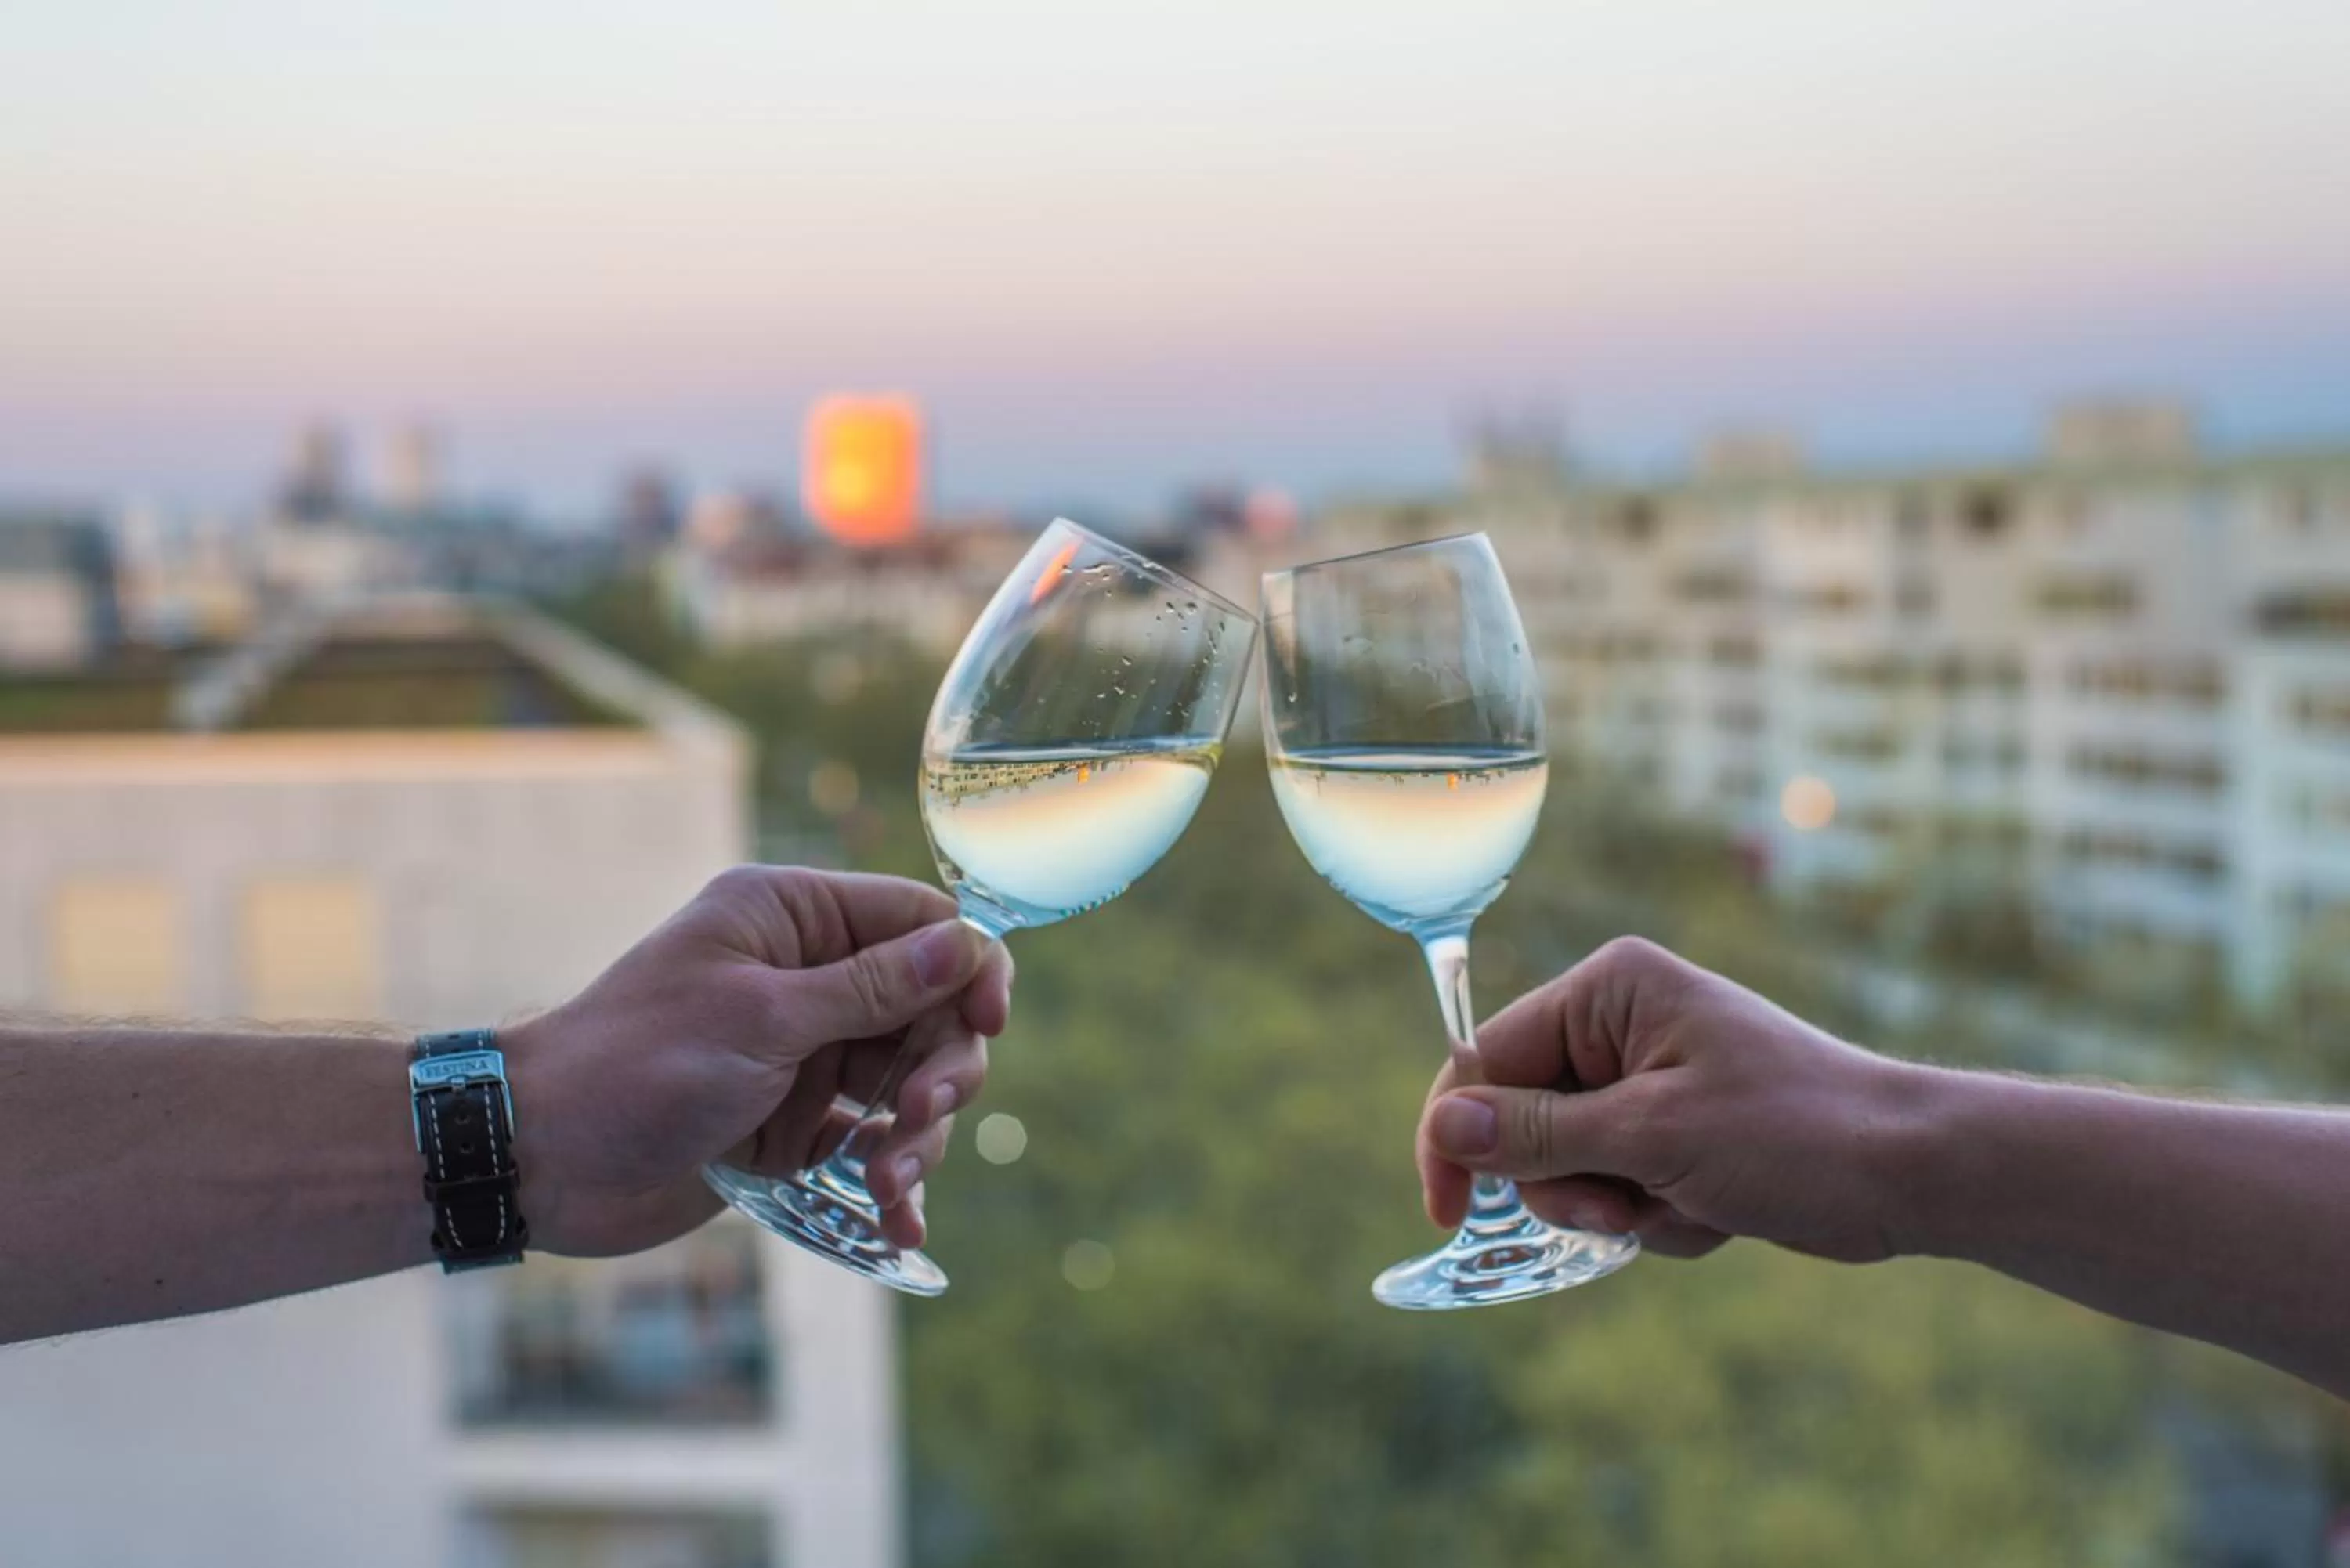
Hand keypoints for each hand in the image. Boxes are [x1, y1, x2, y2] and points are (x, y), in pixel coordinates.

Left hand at [505, 866, 1013, 1258]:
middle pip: (931, 1009)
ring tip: (883, 1183)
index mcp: (793, 918)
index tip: (986, 1026)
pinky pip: (873, 1140)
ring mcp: (805, 1051)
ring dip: (915, 1136)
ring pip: (910, 1082)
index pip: (921, 921)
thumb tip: (967, 944)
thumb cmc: (636, 1067)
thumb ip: (872, 988)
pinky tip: (895, 1222)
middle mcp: (807, 975)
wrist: (542, 1160)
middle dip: (940, 1069)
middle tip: (917, 1119)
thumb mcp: (763, 1020)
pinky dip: (891, 1177)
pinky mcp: (796, 1120)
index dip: (969, 969)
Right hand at [1416, 938, 1928, 1263]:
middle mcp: (1618, 1024)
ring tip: (1691, 1204)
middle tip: (1629, 1206)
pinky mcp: (1673, 1129)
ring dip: (1622, 1208)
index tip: (1450, 1214)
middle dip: (1573, 1184)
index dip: (1458, 1137)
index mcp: (1608, 991)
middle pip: (1522, 1123)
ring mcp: (1647, 1078)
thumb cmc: (1794, 1133)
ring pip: (1570, 1169)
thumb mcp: (1654, 1136)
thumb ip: (1539, 1133)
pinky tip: (1718, 1210)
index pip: (1487, 1058)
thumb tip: (1445, 1124)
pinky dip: (1658, 1217)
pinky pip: (1618, 1189)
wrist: (1911, 1173)